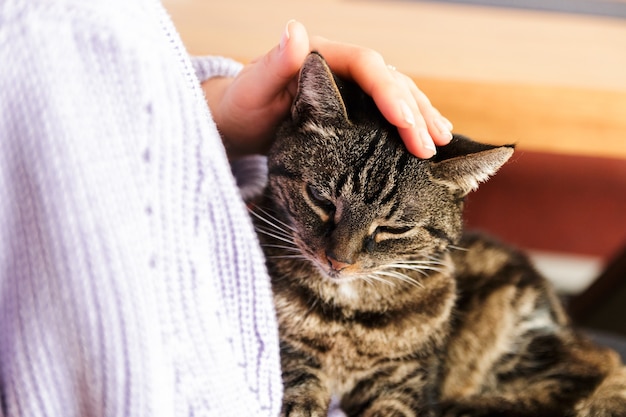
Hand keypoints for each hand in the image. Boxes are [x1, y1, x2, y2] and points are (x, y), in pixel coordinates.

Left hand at [203, 20, 452, 158]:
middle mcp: (343, 68)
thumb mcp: (252, 88)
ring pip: (396, 95)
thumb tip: (295, 30)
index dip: (389, 91)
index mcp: (324, 56)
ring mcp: (351, 88)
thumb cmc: (242, 105)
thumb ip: (275, 64)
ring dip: (421, 116)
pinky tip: (428, 138)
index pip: (367, 66)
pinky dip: (410, 124)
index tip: (405, 121)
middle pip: (389, 81)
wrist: (240, 122)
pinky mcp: (354, 109)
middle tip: (430, 144)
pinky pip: (388, 112)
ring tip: (441, 139)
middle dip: (413, 112)